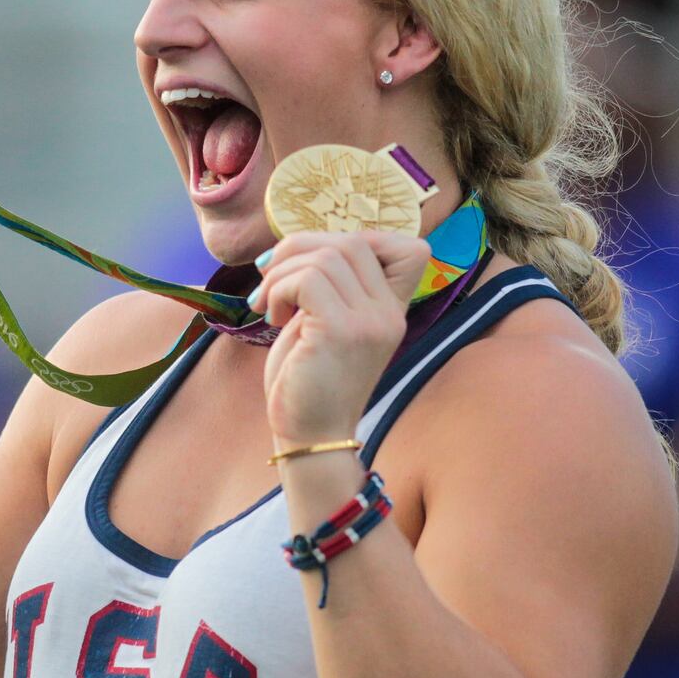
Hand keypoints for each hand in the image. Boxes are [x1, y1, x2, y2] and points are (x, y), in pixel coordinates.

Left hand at [257, 230, 431, 446]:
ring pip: (326, 256)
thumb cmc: (308, 381)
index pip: (409, 248)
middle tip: (271, 279)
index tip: (312, 265)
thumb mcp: (328, 324)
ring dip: (282, 273)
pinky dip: (278, 289)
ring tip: (269, 304)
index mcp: (392, 310)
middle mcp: (389, 314)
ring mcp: (369, 322)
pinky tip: (272, 316)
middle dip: (300, 249)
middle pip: (352, 242)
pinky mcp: (341, 331)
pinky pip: (306, 279)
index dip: (356, 240)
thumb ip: (331, 286)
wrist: (310, 437)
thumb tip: (300, 244)